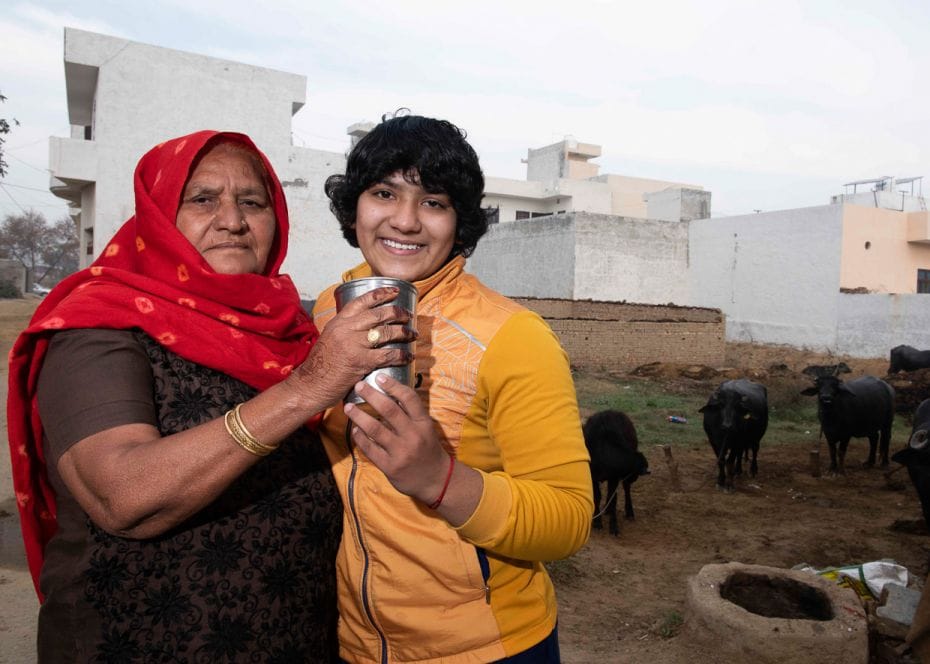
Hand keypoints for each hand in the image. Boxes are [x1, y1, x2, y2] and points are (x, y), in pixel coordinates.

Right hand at [289, 287, 415, 407]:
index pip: (362, 300)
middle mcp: (346, 329)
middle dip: (398, 313)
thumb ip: (346, 330)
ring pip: (386, 332)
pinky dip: (402, 355)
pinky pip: (388, 355)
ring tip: (412, 334)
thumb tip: (366, 325)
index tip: (395, 291)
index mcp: (338, 322)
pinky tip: (409, 356)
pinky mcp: (361, 362)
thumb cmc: (320, 365)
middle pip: (379, 314)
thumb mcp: (329, 338)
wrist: (310, 385)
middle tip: (408, 316)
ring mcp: (354, 345)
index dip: (381, 293)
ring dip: (404, 333)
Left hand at [344, 374, 449, 503]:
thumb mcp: (425, 429)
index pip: (409, 399)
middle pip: (389, 410)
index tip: (379, 377)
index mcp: (423, 423)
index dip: (393, 386)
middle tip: (358, 386)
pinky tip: (355, 430)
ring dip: (359, 416)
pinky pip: (371, 449)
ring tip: (348, 407)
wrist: (435, 479)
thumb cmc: (428, 449)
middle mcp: (413, 436)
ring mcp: (401, 452)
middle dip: (371, 395)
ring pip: (375, 429)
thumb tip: (388, 394)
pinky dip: (361, 438)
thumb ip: (410, 414)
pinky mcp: (390, 466)